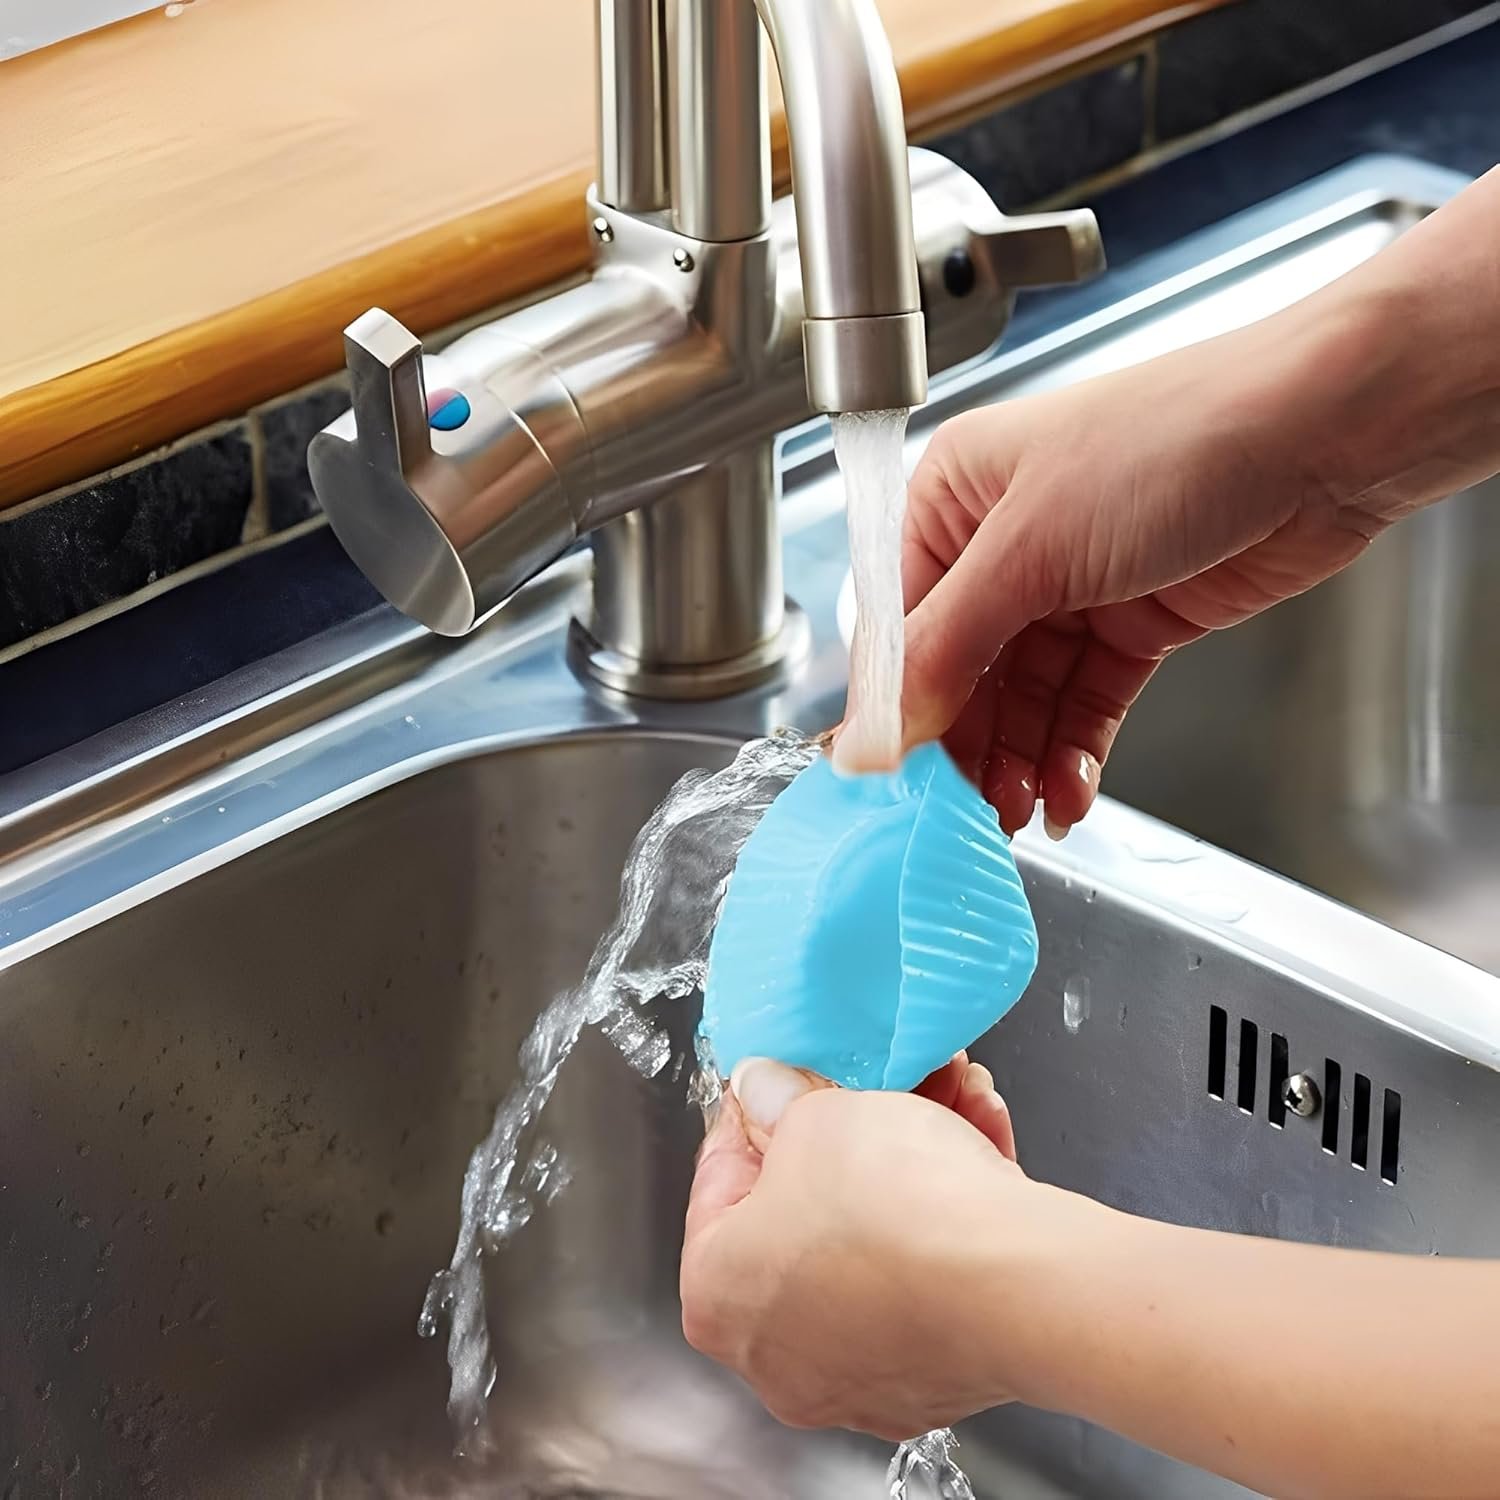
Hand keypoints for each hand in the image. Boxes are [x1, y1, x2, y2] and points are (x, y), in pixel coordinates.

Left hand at [680, 1053, 1031, 1439]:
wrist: (1015, 1284)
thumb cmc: (894, 1209)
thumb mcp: (812, 1113)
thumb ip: (777, 1097)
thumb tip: (765, 1089)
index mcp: (717, 1295)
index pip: (717, 1183)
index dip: (756, 1115)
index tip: (782, 1082)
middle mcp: (778, 1356)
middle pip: (805, 1213)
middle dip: (850, 1135)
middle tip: (871, 1085)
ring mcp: (861, 1377)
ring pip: (877, 1238)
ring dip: (911, 1159)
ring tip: (949, 1096)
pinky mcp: (937, 1375)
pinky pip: (931, 1274)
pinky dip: (950, 1211)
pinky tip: (980, 1141)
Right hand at [897, 302, 1395, 835]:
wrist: (1327, 434)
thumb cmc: (1179, 440)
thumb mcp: (1030, 548)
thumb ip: (944, 648)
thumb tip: (872, 729)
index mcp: (955, 496)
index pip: (901, 622)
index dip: (901, 705)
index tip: (899, 777)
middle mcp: (1006, 539)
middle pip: (961, 669)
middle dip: (967, 744)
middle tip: (965, 811)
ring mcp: (1073, 583)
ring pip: (1023, 696)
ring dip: (1020, 758)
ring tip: (1020, 812)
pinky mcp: (1134, 621)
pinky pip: (1085, 701)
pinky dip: (1073, 750)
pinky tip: (1066, 790)